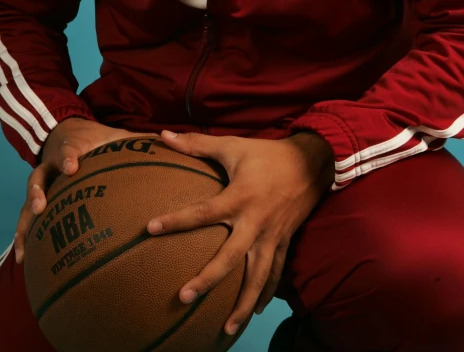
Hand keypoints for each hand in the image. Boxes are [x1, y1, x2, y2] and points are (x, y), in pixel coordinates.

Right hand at [14, 117, 157, 263]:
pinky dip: (24, 236)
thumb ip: (138, 141)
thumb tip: (168, 140)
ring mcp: (44, 181)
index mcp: (73, 148)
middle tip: (41, 206)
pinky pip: (28, 217)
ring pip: (29, 200)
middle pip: (40, 176)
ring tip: (24, 245)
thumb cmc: (97, 138)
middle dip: (38, 191)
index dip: (69, 158)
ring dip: (25, 221)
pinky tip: (23, 258)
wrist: (66, 132)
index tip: (72, 168)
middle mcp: (53, 165)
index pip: (70, 151)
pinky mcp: (38, 196)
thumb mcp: (115, 136)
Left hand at [147, 130, 334, 336]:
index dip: (176, 220)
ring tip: (226, 328)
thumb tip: (164, 135)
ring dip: (242, 303)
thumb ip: (197, 144)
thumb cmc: (267, 154)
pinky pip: (276, 273)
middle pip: (230, 258)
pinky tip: (254, 311)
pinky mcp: (285, 241)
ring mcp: (272, 236)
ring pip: (257, 277)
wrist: (313, 162)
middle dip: (207, 280)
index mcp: (240, 197)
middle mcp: (255, 222)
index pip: (203, 212)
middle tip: (183, 297)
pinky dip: (266, 294)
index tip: (150, 228)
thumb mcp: (232, 145)